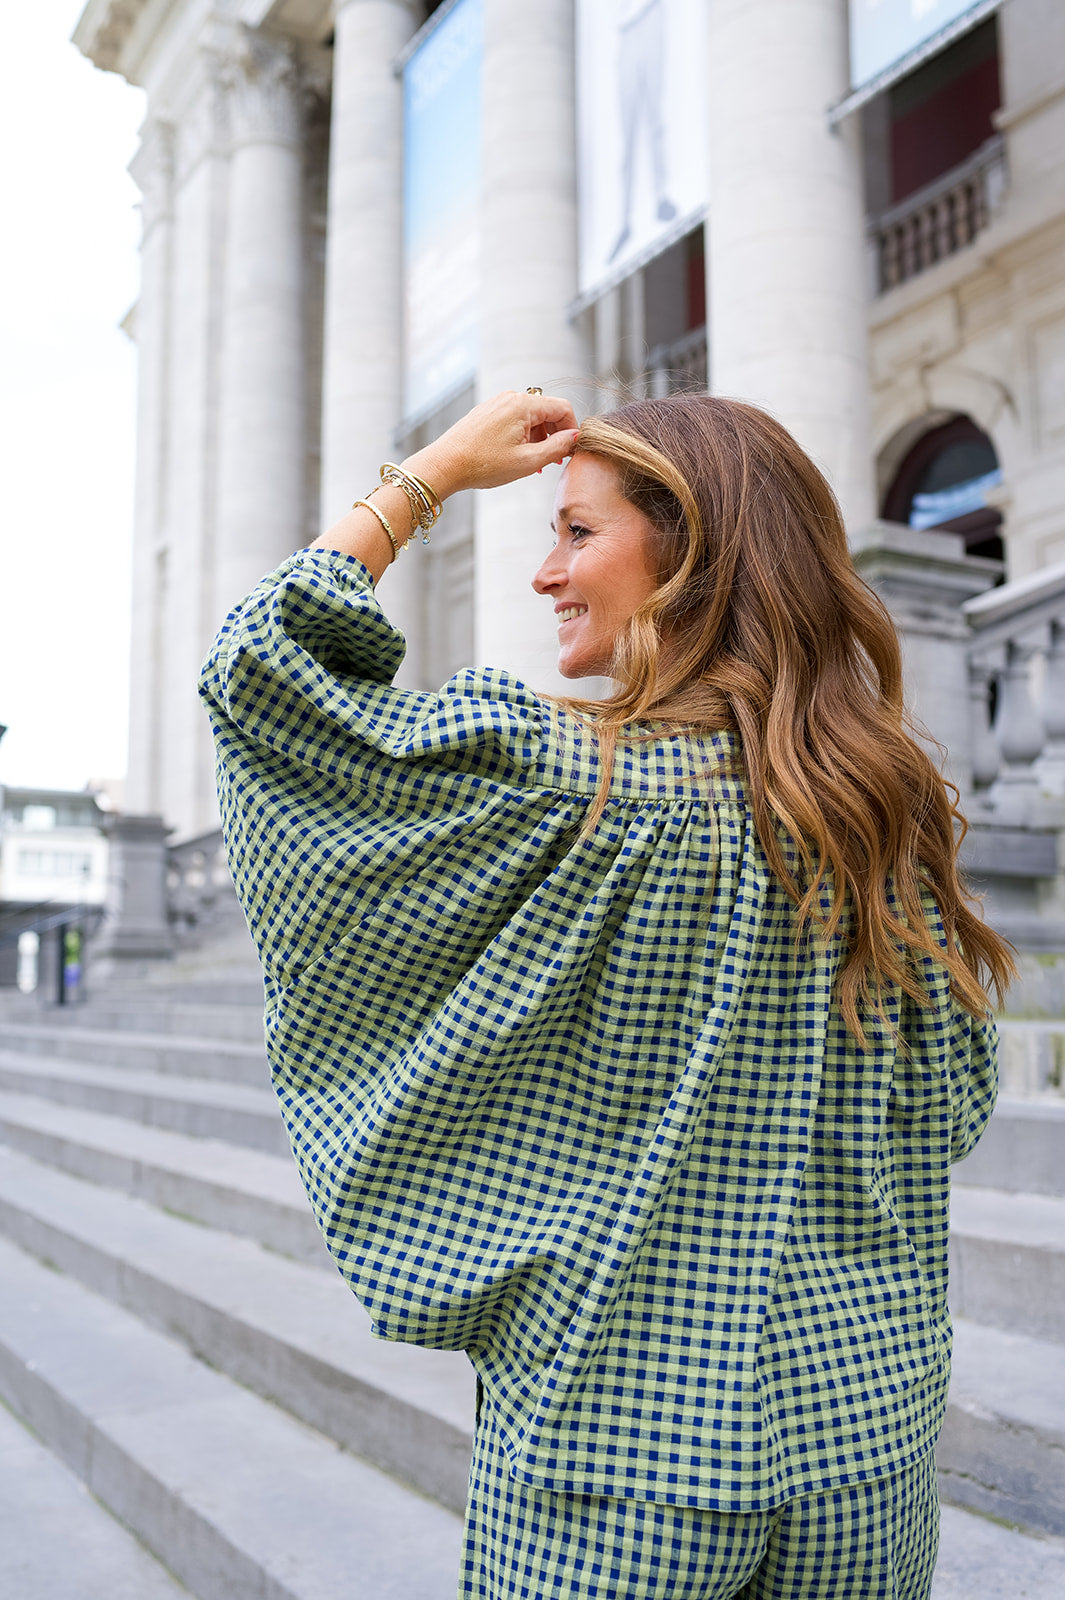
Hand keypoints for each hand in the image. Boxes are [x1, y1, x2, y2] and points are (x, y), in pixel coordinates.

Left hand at [402, 391, 579, 500]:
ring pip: (531, 417)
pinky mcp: (487, 412)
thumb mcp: (528, 461)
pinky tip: (518, 456)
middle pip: (547, 411)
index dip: (572, 430)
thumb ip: (557, 447)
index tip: (571, 451)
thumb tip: (576, 438)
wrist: (445, 465)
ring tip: (534, 464)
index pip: (563, 408)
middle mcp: (510, 397)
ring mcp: (497, 403)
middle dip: (555, 435)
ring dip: (539, 438)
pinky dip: (523, 436)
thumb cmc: (483, 464)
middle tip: (554, 461)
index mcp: (523, 405)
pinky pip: (515, 420)